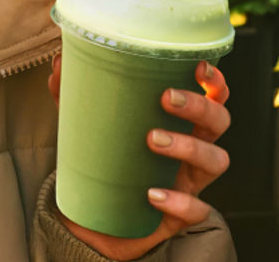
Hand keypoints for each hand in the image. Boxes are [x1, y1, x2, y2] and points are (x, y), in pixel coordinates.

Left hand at [47, 55, 231, 261]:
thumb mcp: (85, 124)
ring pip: (215, 161)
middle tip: (165, 98)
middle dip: (200, 106)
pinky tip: (152, 194)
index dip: (214, 81)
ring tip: (152, 139)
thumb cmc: (100, 161)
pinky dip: (179, 201)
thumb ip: (72, 92)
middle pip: (219, 122)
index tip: (198, 66)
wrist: (90, 217)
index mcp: (178, 122)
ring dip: (190, 146)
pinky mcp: (179, 215)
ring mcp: (189, 182)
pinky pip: (196, 209)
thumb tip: (59, 61)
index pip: (212, 96)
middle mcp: (192, 149)